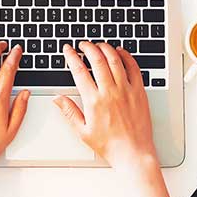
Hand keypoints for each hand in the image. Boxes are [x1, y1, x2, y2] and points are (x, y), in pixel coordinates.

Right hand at [55, 41, 155, 168]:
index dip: (72, 57)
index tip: (68, 49)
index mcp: (94, 101)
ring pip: (115, 60)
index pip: (79, 71)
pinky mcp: (139, 91)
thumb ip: (69, 112)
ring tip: (99, 45)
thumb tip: (57, 99)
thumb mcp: (83, 131)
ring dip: (106, 48)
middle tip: (83, 44)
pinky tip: (120, 52)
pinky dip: (126, 56)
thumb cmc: (109, 145)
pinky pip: (134, 68)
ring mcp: (126, 90)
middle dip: (88, 47)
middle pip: (97, 60)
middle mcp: (110, 92)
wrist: (133, 152)